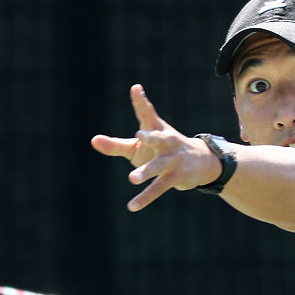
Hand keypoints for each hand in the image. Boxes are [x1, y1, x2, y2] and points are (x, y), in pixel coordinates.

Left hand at [91, 84, 220, 210]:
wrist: (201, 162)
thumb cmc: (163, 149)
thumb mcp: (138, 146)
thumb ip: (116, 145)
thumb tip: (93, 140)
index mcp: (156, 129)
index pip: (147, 112)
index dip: (141, 101)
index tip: (135, 89)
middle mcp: (166, 142)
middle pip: (159, 138)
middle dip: (151, 137)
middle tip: (139, 135)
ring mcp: (172, 160)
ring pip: (158, 166)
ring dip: (146, 172)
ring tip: (132, 178)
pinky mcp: (175, 176)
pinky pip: (159, 188)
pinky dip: (145, 197)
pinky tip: (132, 206)